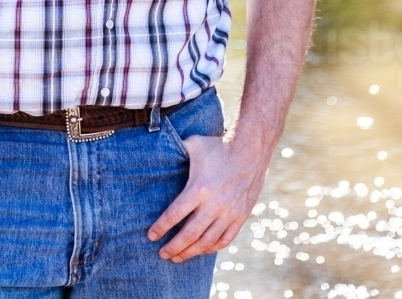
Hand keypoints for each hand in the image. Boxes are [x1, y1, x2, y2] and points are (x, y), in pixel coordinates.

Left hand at [147, 135, 266, 261]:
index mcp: (199, 188)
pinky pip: (224, 240)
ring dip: (190, 252)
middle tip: (162, 254)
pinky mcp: (240, 217)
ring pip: (206, 242)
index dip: (161, 227)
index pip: (175, 214)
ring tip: (177, 257)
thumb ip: (176, 150)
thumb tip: (157, 150)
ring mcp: (229, 213)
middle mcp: (214, 205)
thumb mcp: (194, 145)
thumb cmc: (218, 147)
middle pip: (189, 234)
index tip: (151, 236)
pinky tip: (200, 251)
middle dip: (173, 247)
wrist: (250, 152)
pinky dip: (210, 248)